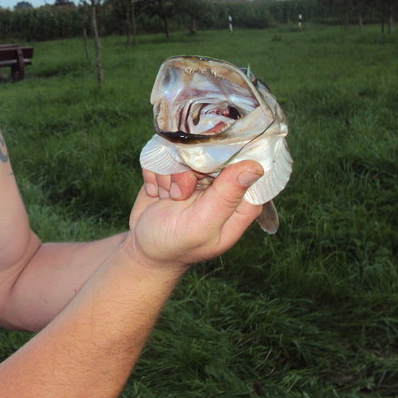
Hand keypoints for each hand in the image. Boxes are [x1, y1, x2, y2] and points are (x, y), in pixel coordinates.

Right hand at [126, 161, 263, 270]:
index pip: (248, 164)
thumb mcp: (201, 227)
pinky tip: (157, 193)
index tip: (203, 176)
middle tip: (180, 195)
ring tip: (167, 198)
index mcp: (241, 201)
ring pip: (185, 149)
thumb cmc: (174, 245)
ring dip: (169, 174)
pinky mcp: (177, 167)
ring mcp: (200, 174)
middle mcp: (224, 184)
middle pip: (212, 151)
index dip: (226, 161)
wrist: (142, 248)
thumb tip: (255, 167)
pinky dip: (155, 171)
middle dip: (188, 171)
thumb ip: (226, 198)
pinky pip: (165, 151)